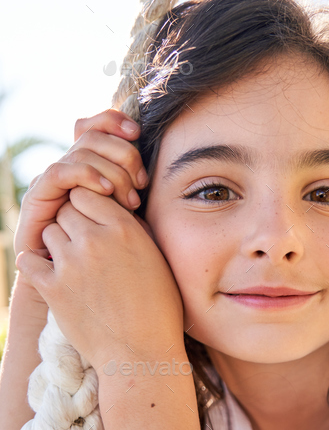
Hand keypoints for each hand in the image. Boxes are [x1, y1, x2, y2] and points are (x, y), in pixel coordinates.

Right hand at [13, 109, 148, 306]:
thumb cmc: (123, 272)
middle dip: (122, 153)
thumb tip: (187, 180)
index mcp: (97, 173)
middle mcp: (74, 173)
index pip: (103, 128)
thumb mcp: (141, 231)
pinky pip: (59, 171)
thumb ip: (151, 201)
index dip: (121, 126)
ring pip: (80, 149)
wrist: (88, 303)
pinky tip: (107, 191)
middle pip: (94, 136)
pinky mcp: (39, 199)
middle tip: (141, 182)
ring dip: (108, 166)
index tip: (146, 140)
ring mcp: (56, 184)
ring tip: (127, 195)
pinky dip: (85, 175)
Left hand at [14, 185, 184, 372]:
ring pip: (49, 232)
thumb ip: (136, 230)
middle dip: (73, 224)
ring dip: (57, 244)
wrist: (141, 354)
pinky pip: (29, 260)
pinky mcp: (53, 288)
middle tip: (82, 246)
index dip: (89, 207)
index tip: (94, 224)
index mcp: (126, 229)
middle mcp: (96, 240)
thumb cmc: (158, 310)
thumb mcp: (158, 260)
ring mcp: (72, 264)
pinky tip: (47, 273)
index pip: (89, 194)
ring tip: (71, 264)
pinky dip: (35, 264)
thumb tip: (118, 208)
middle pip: (66, 210)